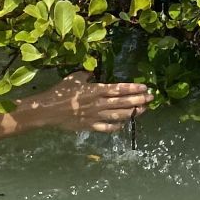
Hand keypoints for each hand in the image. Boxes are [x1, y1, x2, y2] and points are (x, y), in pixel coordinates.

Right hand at [18, 71, 151, 133]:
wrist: (48, 110)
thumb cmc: (60, 92)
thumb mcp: (74, 78)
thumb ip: (87, 75)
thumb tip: (94, 73)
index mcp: (96, 90)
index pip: (119, 89)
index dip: (133, 88)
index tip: (145, 87)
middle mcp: (99, 103)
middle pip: (123, 102)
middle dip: (139, 100)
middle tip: (151, 98)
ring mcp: (96, 116)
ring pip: (119, 115)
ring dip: (133, 112)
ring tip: (144, 109)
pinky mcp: (90, 126)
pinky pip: (107, 127)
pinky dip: (117, 125)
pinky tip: (124, 123)